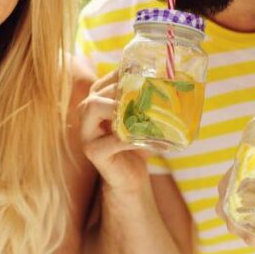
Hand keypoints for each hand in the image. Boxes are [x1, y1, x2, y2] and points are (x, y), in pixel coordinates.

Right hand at [79, 71, 149, 192]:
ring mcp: (85, 132)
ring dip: (121, 110)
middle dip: (123, 93)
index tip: (149, 81)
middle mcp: (84, 112)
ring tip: (143, 118)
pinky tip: (147, 141)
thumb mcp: (140, 119)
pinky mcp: (93, 151)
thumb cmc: (136, 143)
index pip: (107, 80)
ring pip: (95, 107)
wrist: (130, 176)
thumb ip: (145, 101)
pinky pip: (113, 138)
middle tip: (148, 101)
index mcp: (95, 99)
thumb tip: (169, 81)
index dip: (125, 77)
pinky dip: (133, 138)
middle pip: (98, 92)